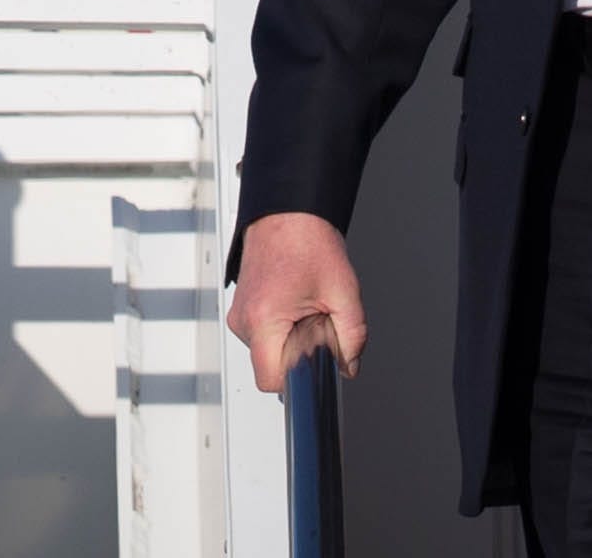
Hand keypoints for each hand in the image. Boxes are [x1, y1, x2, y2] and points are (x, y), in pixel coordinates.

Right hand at [226, 212, 366, 392]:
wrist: (288, 209)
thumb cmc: (308, 240)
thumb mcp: (343, 291)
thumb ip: (353, 336)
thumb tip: (349, 365)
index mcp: (263, 319)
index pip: (272, 381)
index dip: (298, 380)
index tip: (316, 369)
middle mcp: (243, 320)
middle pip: (271, 366)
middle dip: (298, 356)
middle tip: (318, 325)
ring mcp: (239, 313)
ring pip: (267, 350)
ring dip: (290, 340)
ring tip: (306, 307)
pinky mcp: (242, 308)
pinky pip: (262, 334)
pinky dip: (281, 328)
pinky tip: (295, 303)